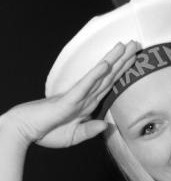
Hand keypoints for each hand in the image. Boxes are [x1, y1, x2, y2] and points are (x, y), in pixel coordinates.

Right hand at [3, 41, 138, 148]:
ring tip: (124, 46)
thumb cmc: (47, 132)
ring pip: (100, 76)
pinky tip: (106, 64)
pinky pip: (86, 86)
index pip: (109, 85)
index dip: (121, 72)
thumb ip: (90, 130)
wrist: (24, 130)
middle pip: (108, 76)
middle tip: (135, 44)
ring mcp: (77, 96)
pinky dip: (96, 75)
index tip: (133, 59)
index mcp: (87, 104)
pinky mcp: (69, 100)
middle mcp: (85, 97)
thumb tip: (107, 125)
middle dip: (122, 61)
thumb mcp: (74, 136)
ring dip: (113, 61)